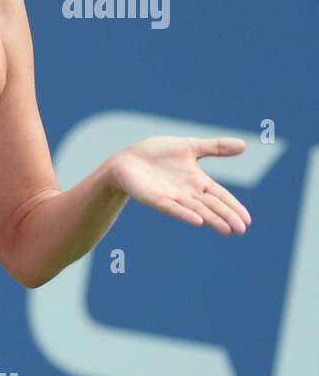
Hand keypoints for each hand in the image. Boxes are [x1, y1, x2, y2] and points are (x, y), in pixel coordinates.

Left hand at [108, 136, 251, 234]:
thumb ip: (216, 147)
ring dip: (212, 220)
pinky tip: (198, 221)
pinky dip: (185, 214)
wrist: (127, 160)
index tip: (248, 220)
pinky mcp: (156, 199)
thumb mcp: (190, 146)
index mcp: (197, 181)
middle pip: (212, 206)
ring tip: (227, 230)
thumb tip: (245, 145)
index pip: (221, 196)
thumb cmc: (157, 154)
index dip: (234, 206)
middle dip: (227, 217)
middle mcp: (187, 192)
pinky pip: (173, 208)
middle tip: (241, 230)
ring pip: (196, 210)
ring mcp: (172, 197)